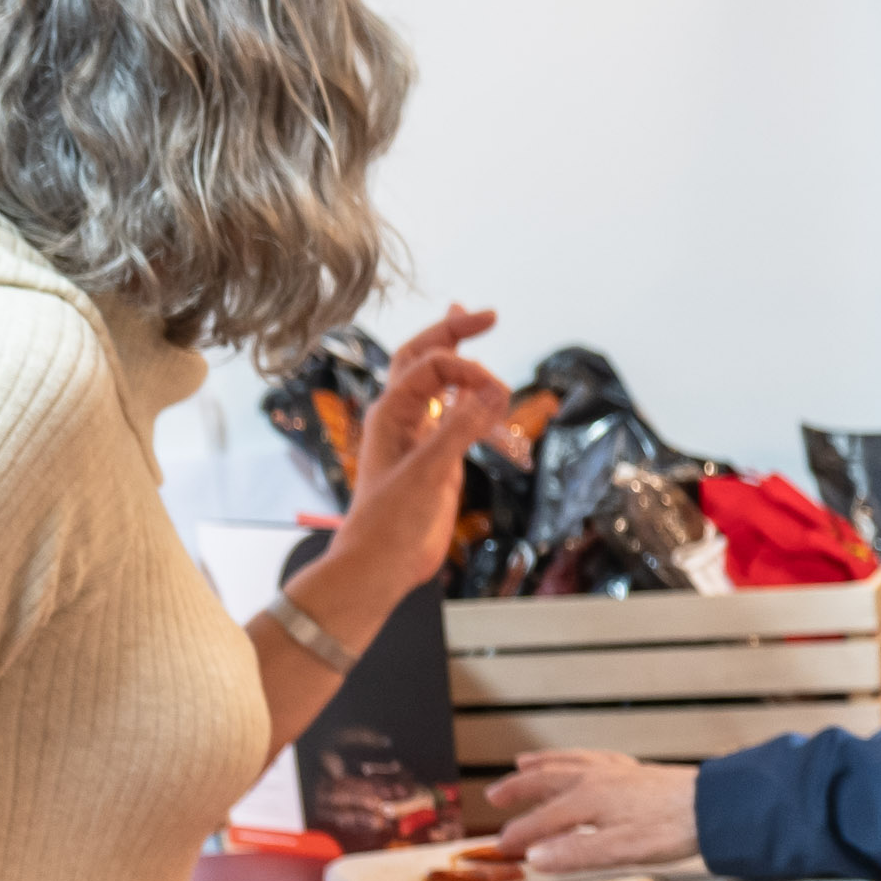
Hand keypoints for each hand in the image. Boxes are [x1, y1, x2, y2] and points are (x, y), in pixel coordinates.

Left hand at [308, 306, 512, 608]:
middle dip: (453, 333)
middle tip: (488, 316)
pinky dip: (466, 393)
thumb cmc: (391, 521)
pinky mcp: (434, 458)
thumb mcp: (428, 472)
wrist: (381, 565)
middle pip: (423, 358)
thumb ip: (460, 429)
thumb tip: (494, 391)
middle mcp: (401, 417)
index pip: (432, 367)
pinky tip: (480, 388)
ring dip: (455, 355)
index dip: (468, 369)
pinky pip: (451, 413)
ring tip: (473, 326)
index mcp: (390, 413)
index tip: (500, 393)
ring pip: (434, 382)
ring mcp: (417, 436)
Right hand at [496, 751, 705, 873]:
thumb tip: (535, 858)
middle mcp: (597, 779)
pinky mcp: (636, 771)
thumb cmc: (671, 829)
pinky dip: (577, 757)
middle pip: (548, 780)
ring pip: (569, 762)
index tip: (501, 847)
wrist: (715, 804)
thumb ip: (575, 854)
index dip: (520, 834)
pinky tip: (581, 761)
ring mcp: (617, 771)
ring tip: (523, 763)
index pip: (542, 820)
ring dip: (543, 764)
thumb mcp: (620, 850)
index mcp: (588, 800)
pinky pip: (595, 757)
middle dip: (519, 789)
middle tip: (494, 796)